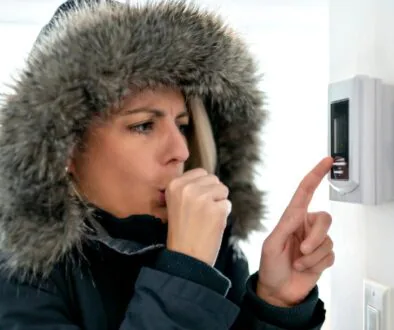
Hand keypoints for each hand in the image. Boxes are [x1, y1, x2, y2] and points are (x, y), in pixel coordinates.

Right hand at [165, 168, 230, 265]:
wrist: (185, 258)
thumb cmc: (183, 231)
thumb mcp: (176, 203)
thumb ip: (189, 187)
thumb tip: (209, 177)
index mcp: (174, 184)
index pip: (200, 173)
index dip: (202, 188)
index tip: (194, 205)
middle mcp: (187, 188)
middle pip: (213, 179)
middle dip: (212, 194)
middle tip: (200, 214)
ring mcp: (202, 198)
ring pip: (223, 190)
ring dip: (219, 203)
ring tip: (205, 219)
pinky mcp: (217, 209)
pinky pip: (228, 204)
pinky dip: (223, 215)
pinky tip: (211, 226)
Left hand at [257, 157, 334, 306]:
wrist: (277, 291)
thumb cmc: (270, 266)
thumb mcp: (272, 244)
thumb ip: (286, 227)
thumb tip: (300, 213)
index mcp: (291, 218)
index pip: (305, 192)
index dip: (316, 175)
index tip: (327, 161)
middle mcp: (305, 226)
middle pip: (324, 219)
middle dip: (315, 237)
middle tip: (302, 251)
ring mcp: (315, 241)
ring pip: (327, 240)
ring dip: (312, 256)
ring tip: (297, 262)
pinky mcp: (323, 256)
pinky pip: (329, 255)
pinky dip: (316, 264)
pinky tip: (304, 268)